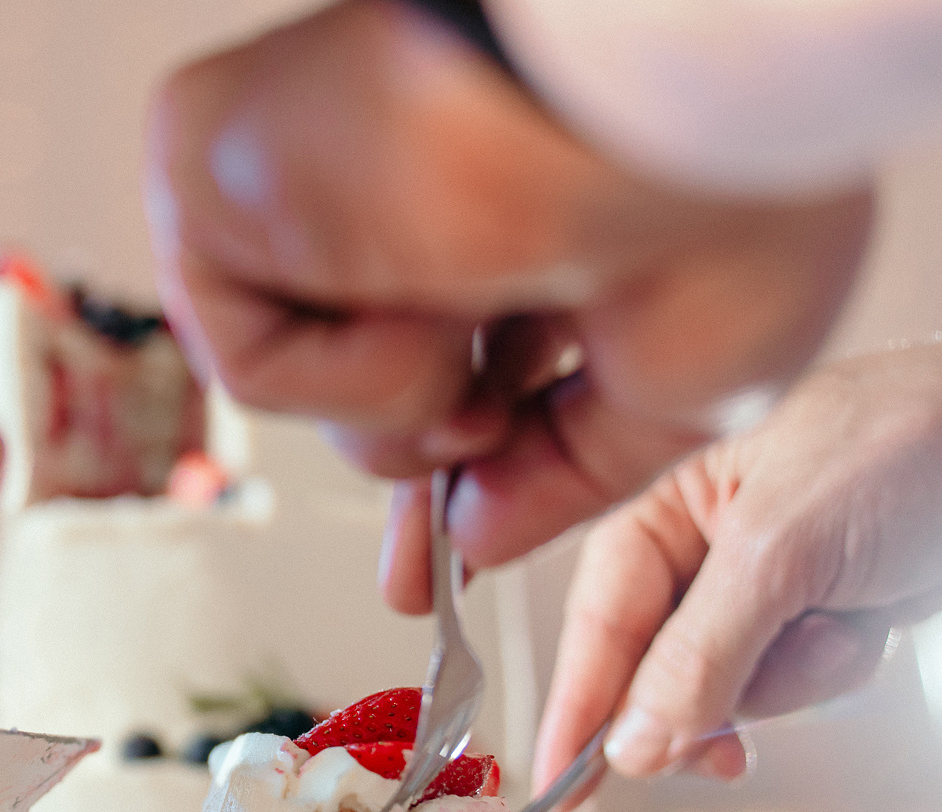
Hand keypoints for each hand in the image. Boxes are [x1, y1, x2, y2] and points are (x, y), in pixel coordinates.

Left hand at [147, 0, 872, 610]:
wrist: (689, 116)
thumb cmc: (733, 197)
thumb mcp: (679, 388)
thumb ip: (563, 470)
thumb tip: (479, 537)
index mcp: (486, 191)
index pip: (435, 345)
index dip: (443, 461)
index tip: (436, 565)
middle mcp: (383, 170)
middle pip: (355, 378)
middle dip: (410, 471)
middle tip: (429, 559)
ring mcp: (292, 166)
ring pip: (303, 383)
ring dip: (410, 405)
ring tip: (489, 313)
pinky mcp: (208, 159)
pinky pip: (247, 360)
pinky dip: (355, 372)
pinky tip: (433, 289)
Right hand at [532, 332, 941, 807]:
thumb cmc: (900, 450)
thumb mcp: (783, 550)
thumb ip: (697, 656)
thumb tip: (630, 750)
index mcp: (663, 504)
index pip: (597, 623)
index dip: (577, 708)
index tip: (558, 790)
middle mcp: (700, 548)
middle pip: (656, 671)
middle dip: (706, 702)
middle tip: (724, 754)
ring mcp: (762, 586)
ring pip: (731, 689)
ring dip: (790, 680)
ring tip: (843, 625)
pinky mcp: (818, 614)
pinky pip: (793, 684)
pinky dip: (832, 668)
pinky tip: (870, 624)